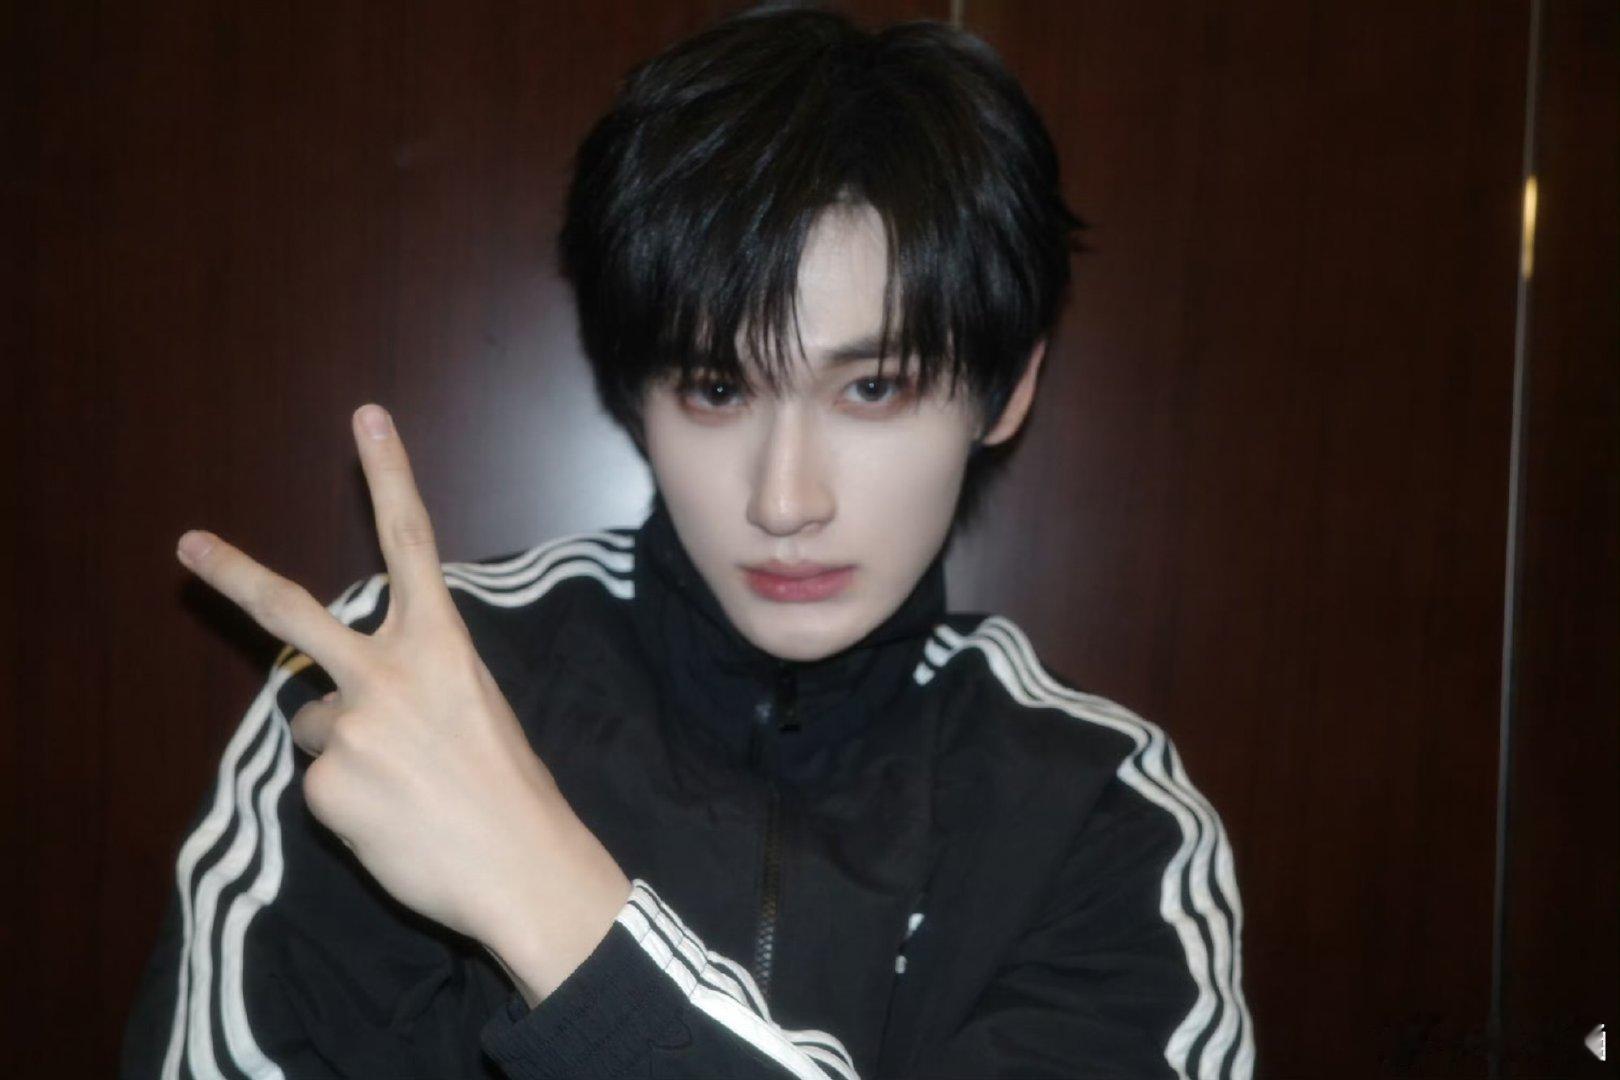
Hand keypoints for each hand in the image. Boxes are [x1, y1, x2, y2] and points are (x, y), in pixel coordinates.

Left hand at [175, 404, 629, 1001]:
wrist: (521, 865)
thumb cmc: (510, 788)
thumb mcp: (476, 707)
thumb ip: (413, 680)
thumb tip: (336, 700)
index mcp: (442, 643)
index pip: (411, 541)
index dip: (390, 474)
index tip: (366, 417)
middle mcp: (388, 672)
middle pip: (294, 612)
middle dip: (235, 574)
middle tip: (188, 544)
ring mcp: (350, 727)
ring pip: (311, 723)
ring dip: (342, 747)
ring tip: (402, 785)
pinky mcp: (323, 785)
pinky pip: (318, 782)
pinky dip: (348, 799)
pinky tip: (392, 817)